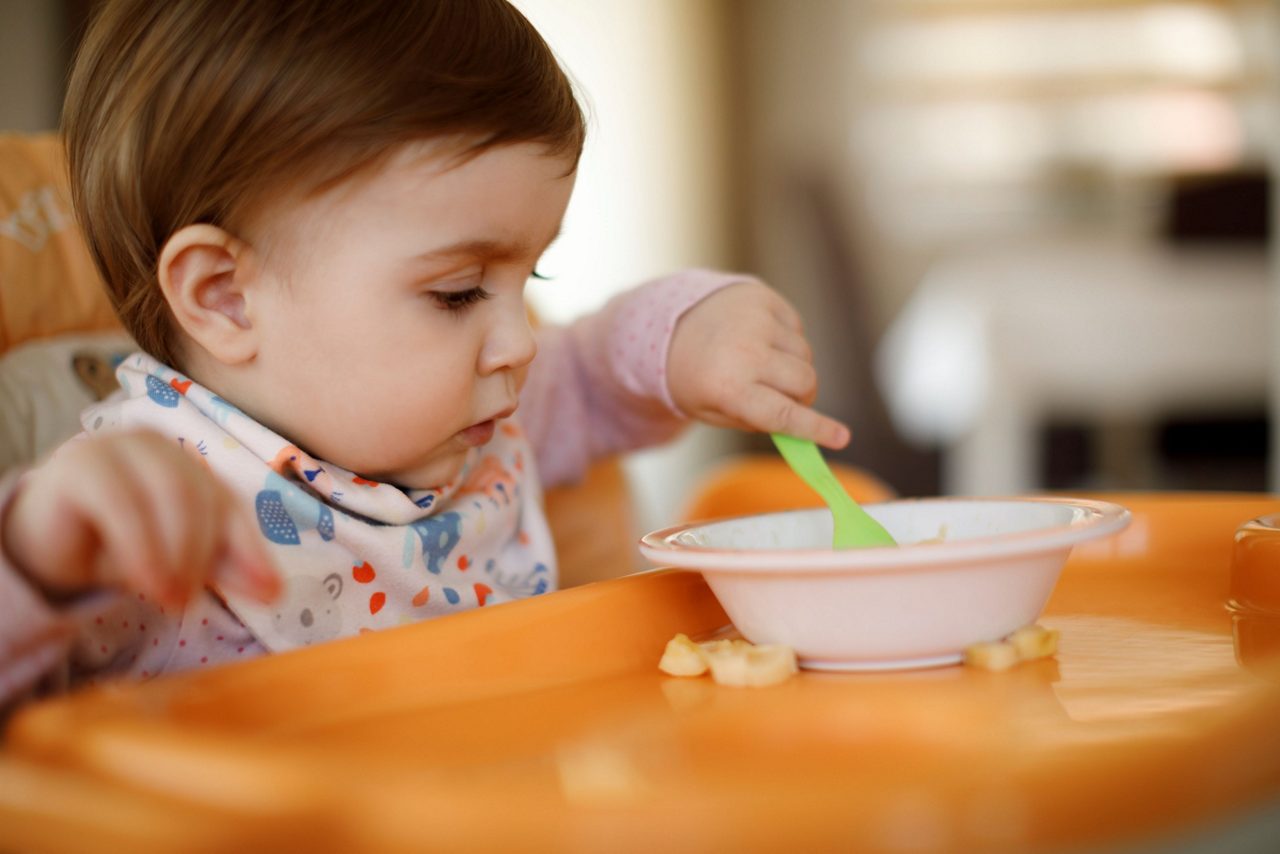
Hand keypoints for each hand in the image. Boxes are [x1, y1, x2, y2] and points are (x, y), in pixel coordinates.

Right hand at [1, 429, 279, 607]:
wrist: (41, 544)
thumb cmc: (114, 547)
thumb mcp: (177, 560)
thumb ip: (224, 567)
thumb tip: (276, 591)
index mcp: (190, 465)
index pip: (231, 504)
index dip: (249, 549)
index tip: (268, 594)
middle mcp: (160, 447)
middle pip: (204, 496)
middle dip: (205, 554)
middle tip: (190, 600)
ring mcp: (120, 447)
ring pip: (171, 493)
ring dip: (176, 553)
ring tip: (169, 596)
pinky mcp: (81, 464)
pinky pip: (122, 502)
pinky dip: (141, 545)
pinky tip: (141, 580)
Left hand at [667, 281, 849, 448]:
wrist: (669, 324)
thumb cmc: (696, 378)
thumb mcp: (715, 412)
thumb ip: (758, 422)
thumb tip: (804, 430)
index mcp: (727, 387)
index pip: (783, 413)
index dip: (816, 428)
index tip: (842, 437)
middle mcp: (744, 351)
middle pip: (806, 382)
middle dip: (802, 396)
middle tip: (781, 397)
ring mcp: (756, 320)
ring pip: (806, 355)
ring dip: (792, 366)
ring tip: (759, 363)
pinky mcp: (763, 298)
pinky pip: (797, 329)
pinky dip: (785, 341)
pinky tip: (757, 339)